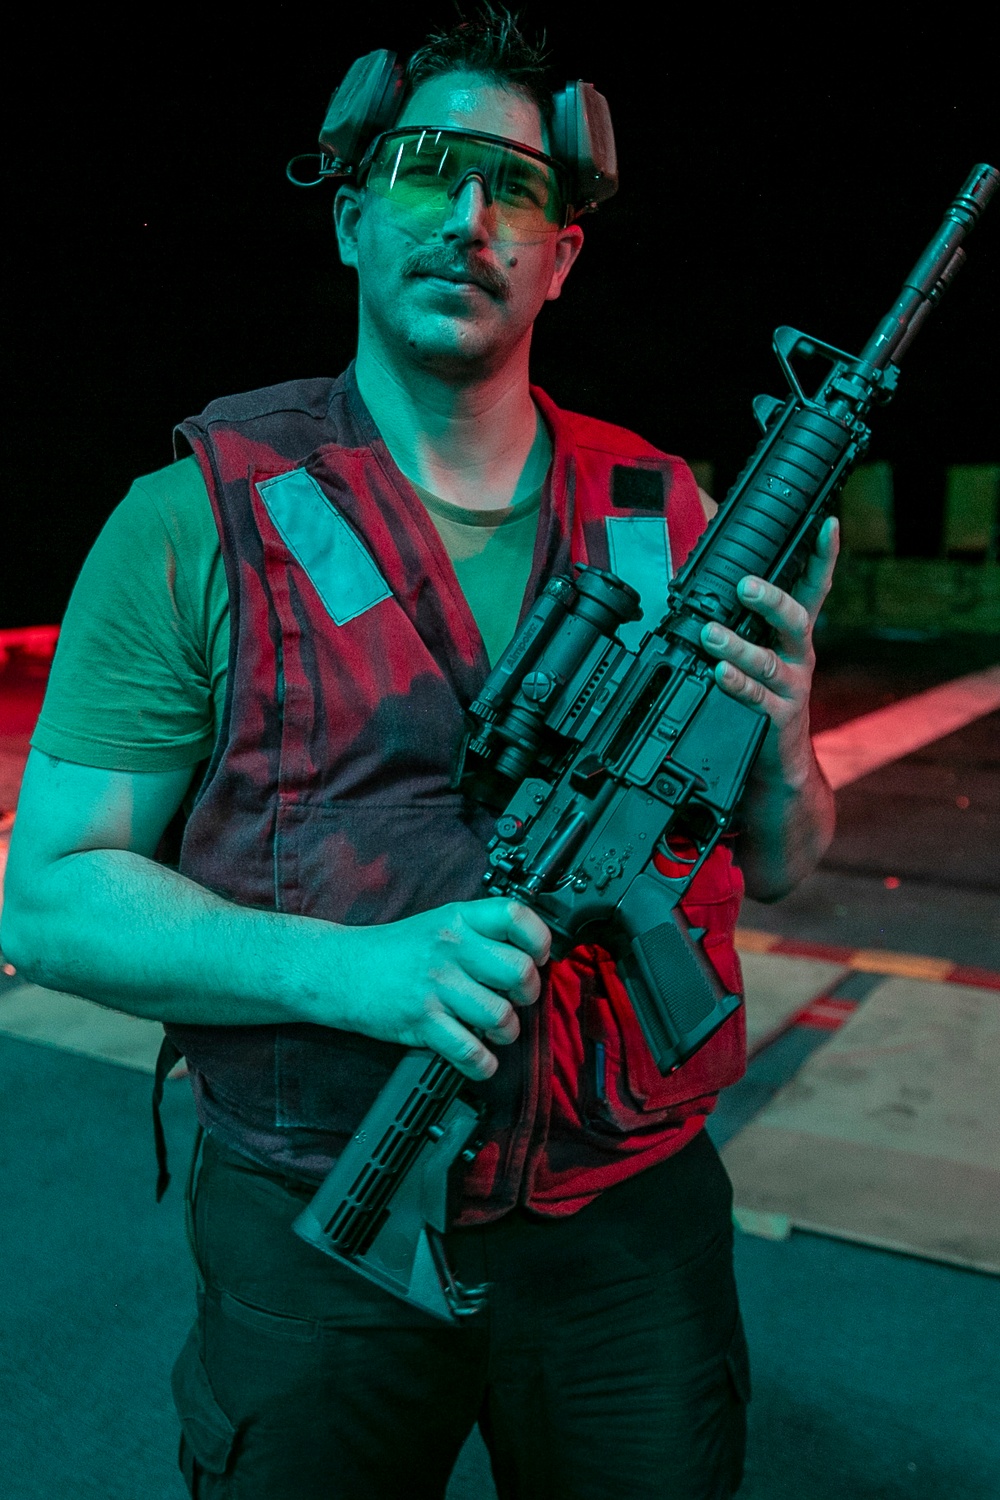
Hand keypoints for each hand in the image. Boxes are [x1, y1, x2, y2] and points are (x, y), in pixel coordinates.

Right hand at [330, 897, 550, 1080]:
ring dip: (506, 1032)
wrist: (339, 970)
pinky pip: (470, 1050)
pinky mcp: (422, 1021)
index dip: (538, 939)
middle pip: (518, 971)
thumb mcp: (438, 923)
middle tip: (518, 998)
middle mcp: (450, 949)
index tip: (539, 956)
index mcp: (458, 919)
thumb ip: (479, 933)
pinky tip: (480, 1057)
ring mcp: (436, 986)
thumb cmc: (394, 951)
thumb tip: (527, 954)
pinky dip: (482, 1063)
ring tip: (495, 1029)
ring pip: (501, 1016)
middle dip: (528, 993)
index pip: (515, 916)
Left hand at [699, 516, 839, 782]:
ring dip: (738, 645)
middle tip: (745, 585)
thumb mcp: (763, 655)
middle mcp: (800, 657)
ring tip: (711, 634)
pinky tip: (719, 673)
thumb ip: (747, 623)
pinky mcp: (778, 718)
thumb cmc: (766, 698)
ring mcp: (792, 688)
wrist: (780, 761)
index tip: (829, 525)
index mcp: (796, 637)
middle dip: (773, 600)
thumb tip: (711, 584)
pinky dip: (737, 684)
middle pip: (796, 621)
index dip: (825, 557)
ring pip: (768, 661)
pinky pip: (757, 698)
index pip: (815, 589)